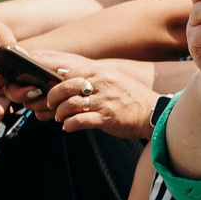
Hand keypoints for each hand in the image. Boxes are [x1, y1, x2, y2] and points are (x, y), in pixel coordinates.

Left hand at [30, 52, 155, 139]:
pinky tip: (68, 127)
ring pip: (69, 105)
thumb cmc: (130, 97)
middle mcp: (102, 83)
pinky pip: (79, 121)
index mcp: (101, 72)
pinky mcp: (107, 117)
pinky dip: (69, 125)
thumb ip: (91, 78)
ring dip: (60, 113)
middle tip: (50, 104)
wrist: (153, 112)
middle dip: (52, 97)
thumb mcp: (112, 79)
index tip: (47, 87)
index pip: (69, 72)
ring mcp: (104, 100)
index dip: (54, 80)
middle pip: (65, 86)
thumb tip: (65, 79)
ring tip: (60, 117)